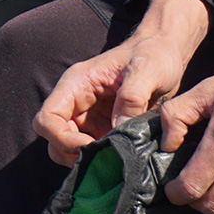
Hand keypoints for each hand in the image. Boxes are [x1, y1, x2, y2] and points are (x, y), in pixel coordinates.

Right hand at [33, 0, 209, 164]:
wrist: (166, 54)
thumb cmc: (153, 55)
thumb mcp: (147, 70)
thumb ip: (132, 97)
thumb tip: (119, 130)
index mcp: (76, 84)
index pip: (47, 119)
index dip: (62, 138)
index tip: (91, 145)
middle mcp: (76, 102)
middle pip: (53, 139)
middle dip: (73, 153)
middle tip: (104, 157)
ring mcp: (88, 118)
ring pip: (68, 149)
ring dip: (87, 159)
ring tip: (114, 158)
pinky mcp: (102, 129)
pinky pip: (91, 151)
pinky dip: (101, 160)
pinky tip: (122, 157)